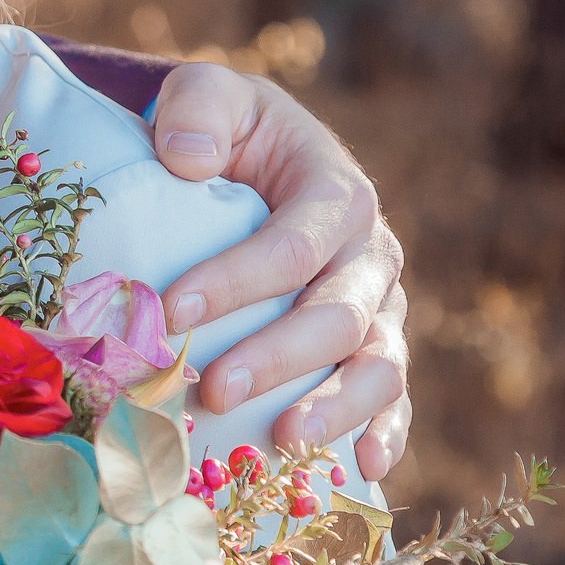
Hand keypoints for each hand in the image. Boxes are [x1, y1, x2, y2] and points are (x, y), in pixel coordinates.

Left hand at [143, 63, 411, 480]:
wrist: (257, 153)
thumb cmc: (228, 129)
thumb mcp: (211, 95)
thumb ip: (198, 107)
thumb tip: (187, 159)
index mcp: (336, 192)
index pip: (291, 245)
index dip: (235, 280)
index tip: (170, 308)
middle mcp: (370, 253)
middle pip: (337, 315)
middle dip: (275, 357)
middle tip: (209, 389)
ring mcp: (379, 305)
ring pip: (378, 365)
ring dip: (334, 408)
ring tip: (283, 443)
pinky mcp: (375, 346)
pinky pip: (394, 396)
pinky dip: (387, 433)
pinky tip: (363, 470)